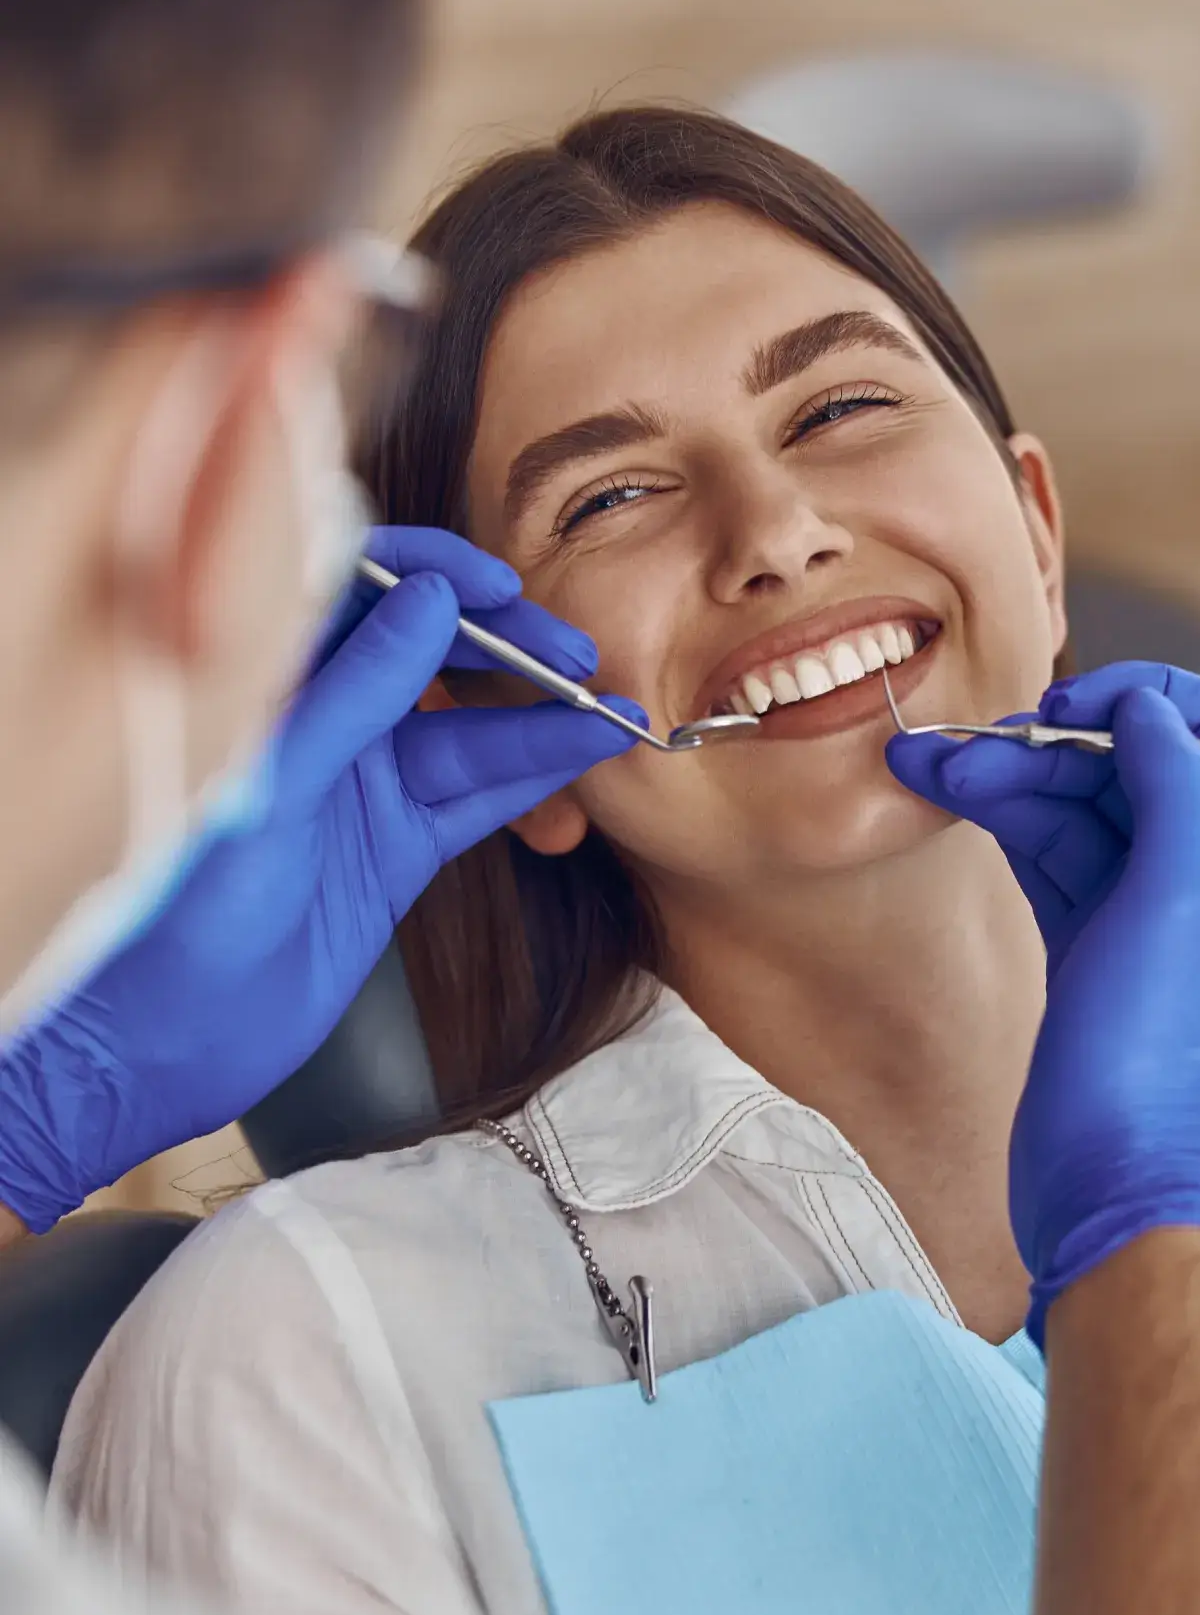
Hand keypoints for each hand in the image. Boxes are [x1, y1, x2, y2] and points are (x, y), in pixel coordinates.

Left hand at [0, 527, 642, 1230]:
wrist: (171, 1040)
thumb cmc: (182, 906)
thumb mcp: (271, 784)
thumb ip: (350, 691)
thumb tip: (427, 599)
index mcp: (270, 687)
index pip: (359, 591)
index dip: (433, 575)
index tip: (500, 584)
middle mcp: (322, 726)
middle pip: (432, 657)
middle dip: (509, 647)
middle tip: (578, 654)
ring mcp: (364, 789)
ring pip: (469, 734)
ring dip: (541, 721)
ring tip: (613, 712)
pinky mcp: (397, 851)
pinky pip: (476, 799)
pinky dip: (532, 780)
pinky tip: (584, 757)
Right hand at [887, 662, 1199, 1345]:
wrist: (1114, 1186)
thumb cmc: (1159, 1054)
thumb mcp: (1180, 898)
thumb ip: (1173, 787)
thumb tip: (1146, 710)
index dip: (1140, 701)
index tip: (1067, 704)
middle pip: (1128, 768)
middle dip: (1044, 746)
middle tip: (960, 747)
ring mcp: (1143, 915)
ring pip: (1076, 813)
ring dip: (1004, 783)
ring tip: (925, 767)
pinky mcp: (1088, 948)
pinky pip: (1047, 859)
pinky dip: (1002, 826)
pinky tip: (952, 800)